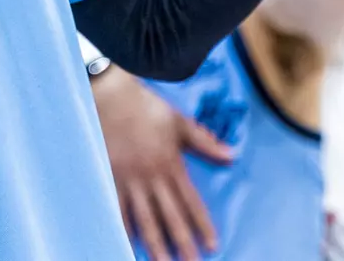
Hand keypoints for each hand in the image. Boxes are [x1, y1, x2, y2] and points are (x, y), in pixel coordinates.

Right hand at [93, 66, 229, 260]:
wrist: (112, 96)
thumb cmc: (148, 108)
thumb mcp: (181, 123)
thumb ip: (205, 142)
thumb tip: (231, 155)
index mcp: (172, 165)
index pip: (191, 202)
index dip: (203, 225)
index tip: (212, 245)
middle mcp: (153, 177)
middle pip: (171, 217)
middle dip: (183, 243)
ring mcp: (131, 180)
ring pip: (146, 218)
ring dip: (156, 243)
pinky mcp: (112, 177)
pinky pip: (119, 208)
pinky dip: (124, 227)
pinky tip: (129, 243)